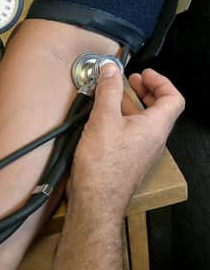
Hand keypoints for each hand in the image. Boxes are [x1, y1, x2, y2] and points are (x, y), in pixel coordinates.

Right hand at [69, 65, 184, 221]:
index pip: (173, 98)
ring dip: (131, 105)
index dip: (161, 82)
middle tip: (130, 81)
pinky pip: (132, 134)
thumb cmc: (103, 166)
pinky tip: (103, 120)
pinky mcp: (129, 160)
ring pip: (144, 122)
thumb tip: (111, 70)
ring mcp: (142, 152)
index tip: (144, 74)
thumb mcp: (103, 119)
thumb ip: (108, 91)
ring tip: (111, 97)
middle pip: (159, 109)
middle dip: (145, 91)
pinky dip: (122, 120)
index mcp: (155, 127)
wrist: (96, 199)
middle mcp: (154, 140)